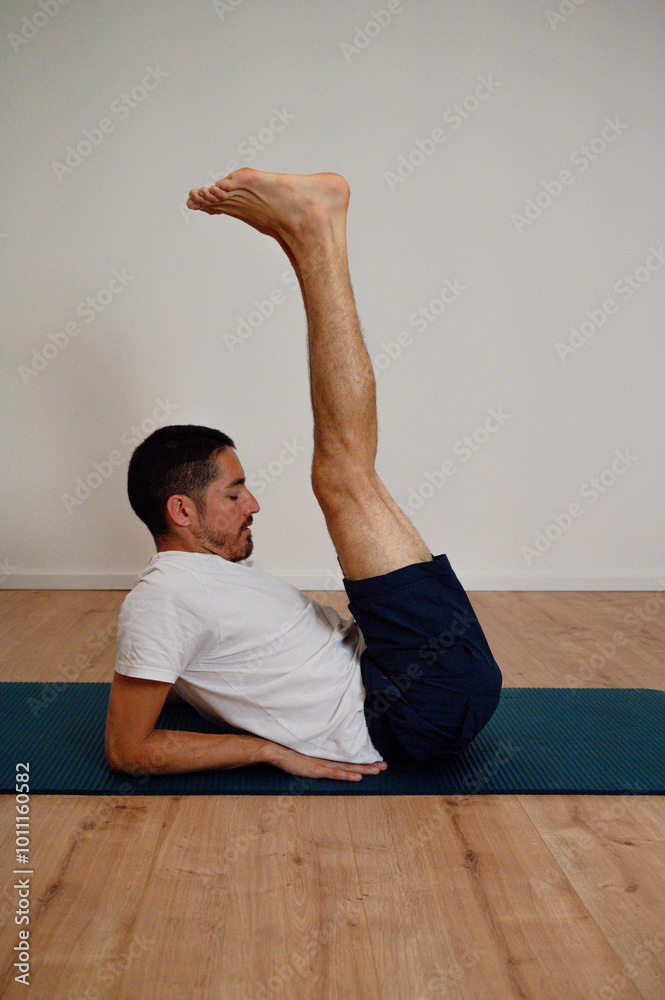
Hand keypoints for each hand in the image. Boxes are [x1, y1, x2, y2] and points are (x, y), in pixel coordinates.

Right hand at [263, 742, 386, 781]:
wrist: (276, 749)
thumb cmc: (289, 752)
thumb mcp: (306, 757)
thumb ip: (316, 759)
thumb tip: (325, 762)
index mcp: (326, 756)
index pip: (348, 759)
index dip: (363, 760)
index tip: (376, 760)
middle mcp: (327, 759)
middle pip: (352, 762)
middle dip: (369, 764)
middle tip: (385, 765)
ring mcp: (322, 764)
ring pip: (347, 768)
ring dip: (363, 769)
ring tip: (378, 770)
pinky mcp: (316, 769)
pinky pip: (334, 773)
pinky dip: (346, 776)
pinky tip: (357, 777)